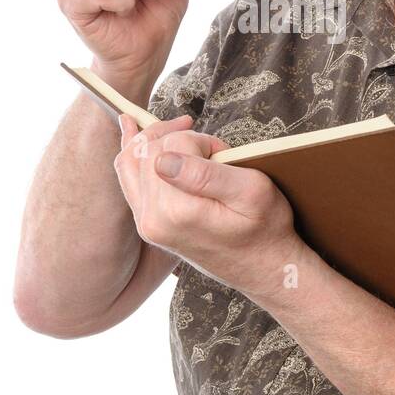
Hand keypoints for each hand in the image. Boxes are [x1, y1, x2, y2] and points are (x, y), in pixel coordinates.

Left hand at [112, 113, 303, 300]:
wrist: (263, 267)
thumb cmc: (265, 229)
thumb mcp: (251, 192)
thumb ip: (205, 174)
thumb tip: (163, 160)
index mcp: (176, 211)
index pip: (171, 145)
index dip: (201, 141)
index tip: (223, 154)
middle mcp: (152, 220)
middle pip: (148, 150)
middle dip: (180, 139)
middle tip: (214, 153)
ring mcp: (147, 225)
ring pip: (131, 161)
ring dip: (153, 140)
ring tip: (176, 128)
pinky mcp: (149, 225)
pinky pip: (129, 180)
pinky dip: (134, 154)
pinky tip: (134, 134)